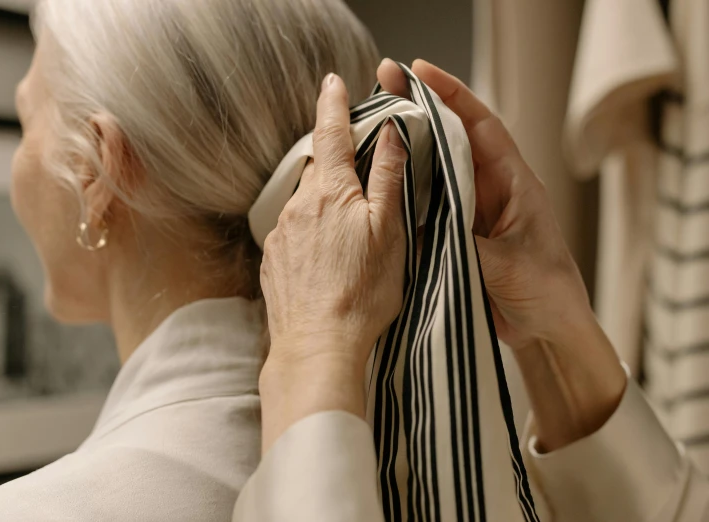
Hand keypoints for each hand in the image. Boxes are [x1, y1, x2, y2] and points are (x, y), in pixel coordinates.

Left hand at [258, 73, 406, 450]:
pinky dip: (310, 232)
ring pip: (304, 202)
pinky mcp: (273, 260)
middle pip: (317, 168)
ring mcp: (281, 234)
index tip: (333, 81)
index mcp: (329, 192)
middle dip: (335, 163)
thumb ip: (388, 178)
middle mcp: (298, 205)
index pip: (330, 133)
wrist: (317, 346)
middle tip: (358, 176)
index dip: (333, 104)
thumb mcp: (389, 231)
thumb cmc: (363, 293)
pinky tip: (328, 259)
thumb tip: (391, 131)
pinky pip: (293, 231)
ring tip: (348, 233)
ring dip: (324, 203)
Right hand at [378, 59, 625, 450]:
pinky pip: (427, 206)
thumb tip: (422, 225)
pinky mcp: (456, 236)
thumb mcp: (507, 264)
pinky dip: (405, 193)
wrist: (548, 332)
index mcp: (513, 183)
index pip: (480, 126)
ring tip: (373, 129)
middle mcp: (490, 191)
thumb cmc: (546, 291)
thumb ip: (465, 242)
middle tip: (383, 87)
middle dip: (420, 111)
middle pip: (452, 140)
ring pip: (436, 170)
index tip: (419, 71)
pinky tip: (380, 185)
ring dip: (409, 150)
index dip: (451, 94)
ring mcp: (471, 212)